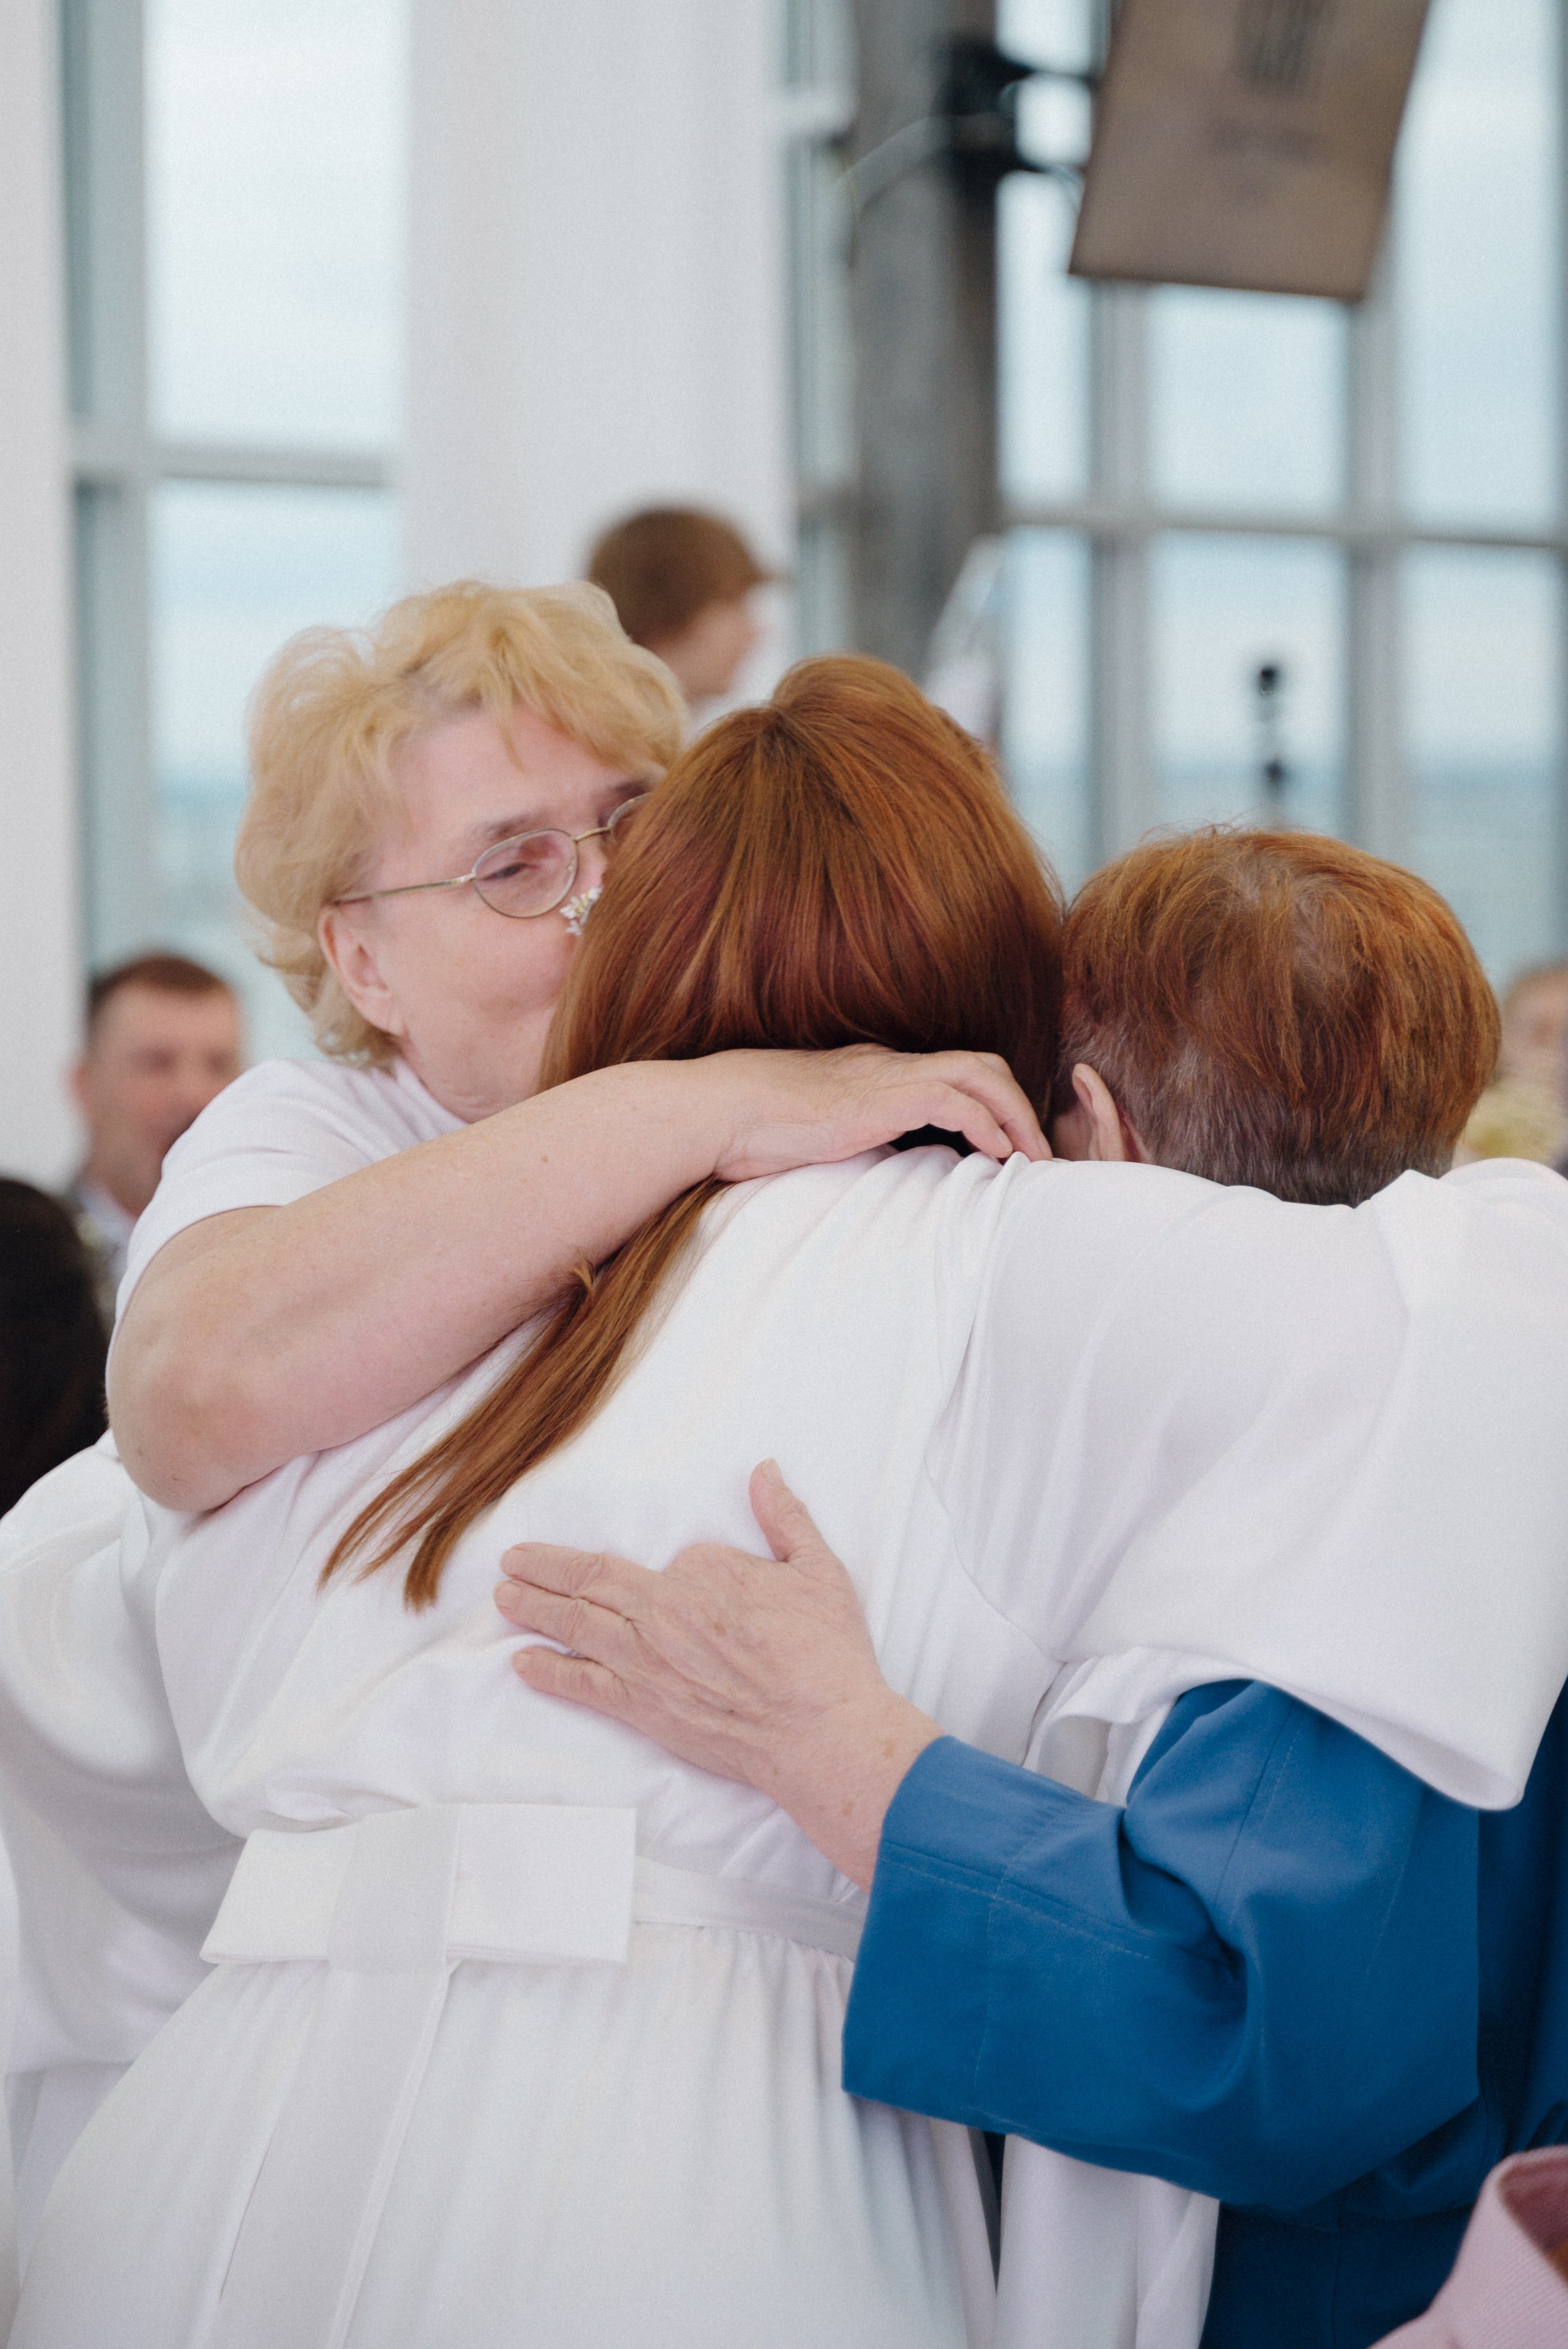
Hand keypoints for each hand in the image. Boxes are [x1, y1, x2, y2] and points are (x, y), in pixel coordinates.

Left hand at [494, 1460, 941, 1888]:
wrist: (820, 1733)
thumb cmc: (824, 1655)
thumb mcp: (817, 1570)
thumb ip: (784, 1517)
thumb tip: (764, 1470)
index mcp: (702, 1572)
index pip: (667, 1559)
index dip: (671, 1569)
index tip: (680, 1581)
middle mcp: (661, 1614)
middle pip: (591, 1582)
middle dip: (544, 1570)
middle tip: (510, 1562)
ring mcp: (645, 1663)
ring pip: (576, 1627)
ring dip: (534, 1609)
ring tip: (504, 1597)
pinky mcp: (641, 1708)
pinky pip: (582, 1685)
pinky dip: (548, 1673)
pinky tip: (522, 1664)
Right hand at [705, 1045, 1047, 1179]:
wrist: (722, 1109)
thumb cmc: (755, 1130)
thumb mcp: (817, 1136)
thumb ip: (853, 1143)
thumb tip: (876, 1170)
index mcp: (876, 1073)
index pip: (951, 1074)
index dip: (989, 1106)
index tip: (1008, 1148)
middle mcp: (889, 1065)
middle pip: (981, 1064)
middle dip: (1018, 1105)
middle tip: (1037, 1153)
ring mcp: (886, 1074)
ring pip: (981, 1073)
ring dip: (1016, 1115)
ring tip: (1032, 1157)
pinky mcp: (882, 1095)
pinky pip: (955, 1100)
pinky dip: (985, 1123)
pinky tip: (996, 1155)